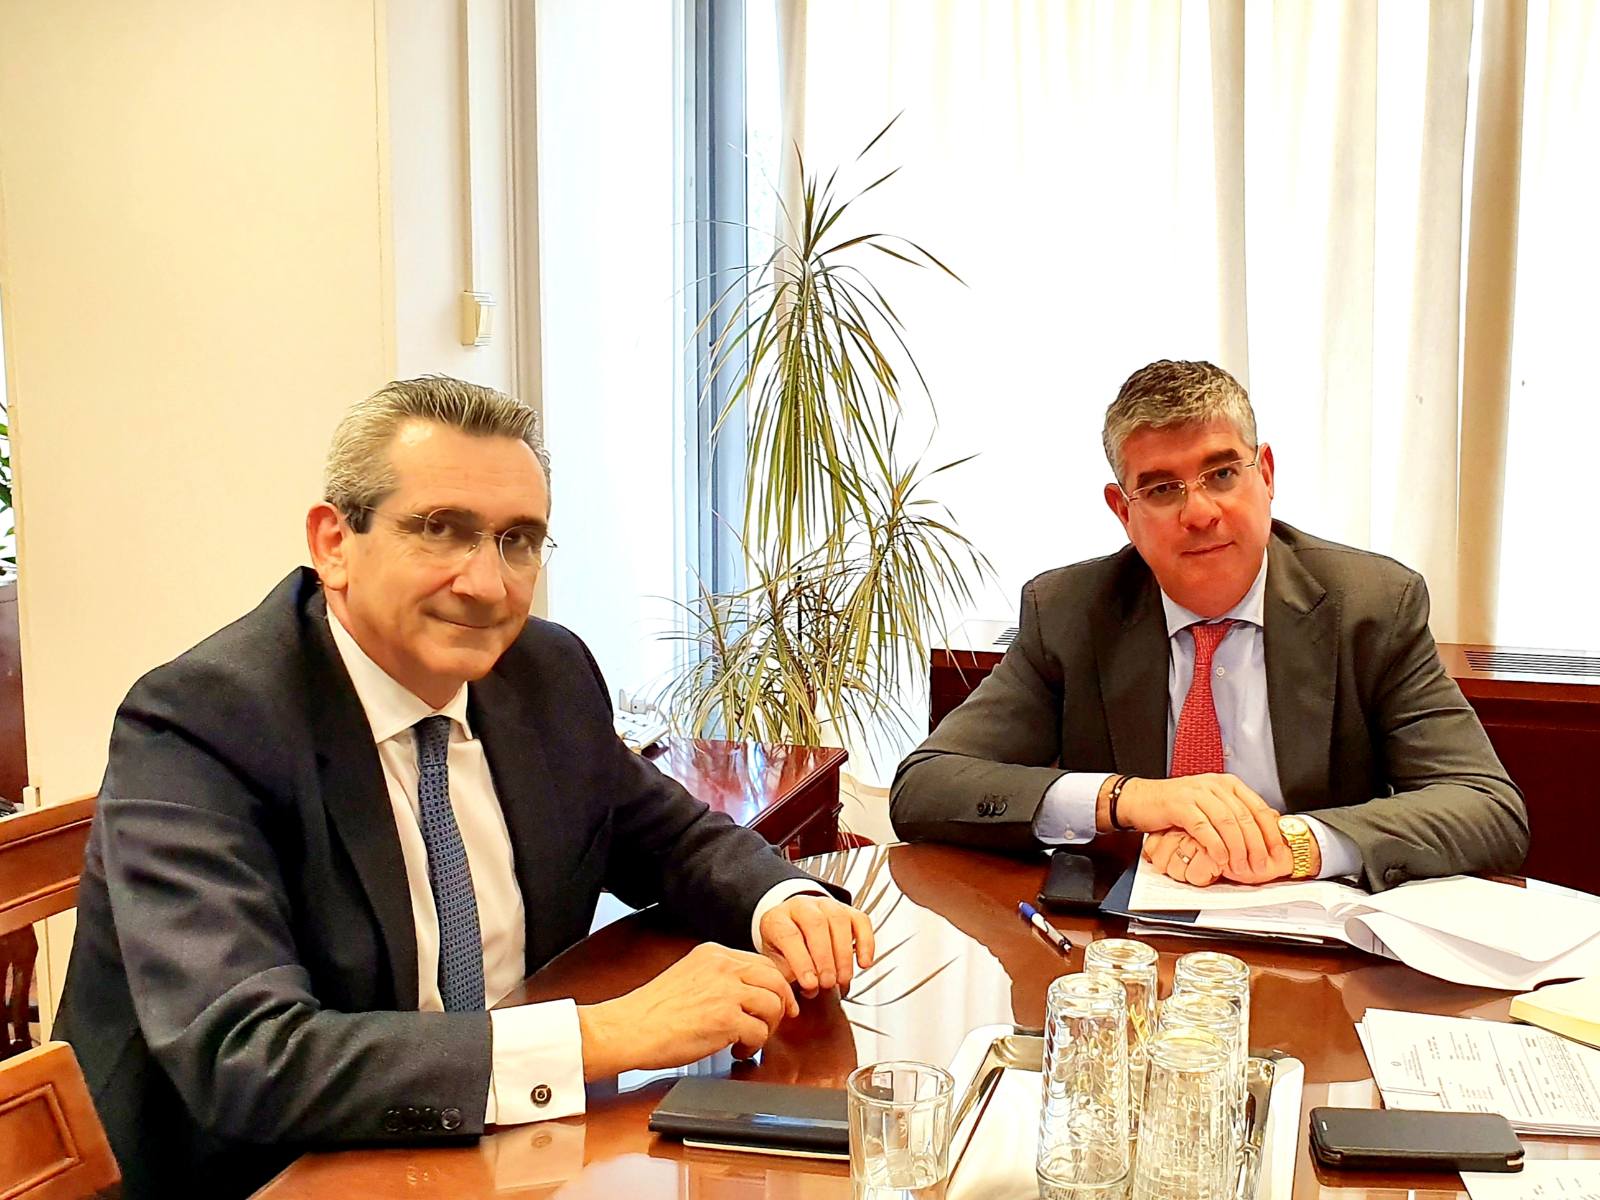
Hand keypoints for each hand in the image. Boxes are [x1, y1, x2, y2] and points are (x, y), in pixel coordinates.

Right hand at [576, 942, 797, 1078]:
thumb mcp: (690, 976)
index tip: (776, 1003)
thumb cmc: (653, 1010)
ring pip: (774, 1005)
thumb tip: (751, 991)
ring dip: (766, 1028)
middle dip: (781, 1006)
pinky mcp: (725, 1020)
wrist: (630, 1028)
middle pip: (776, 981)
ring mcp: (726, 992)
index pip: (763, 963)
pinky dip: (753, 1047)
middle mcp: (724, 968)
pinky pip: (759, 1033)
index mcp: (715, 954)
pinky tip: (736, 1051)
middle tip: (771, 1024)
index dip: (775, 986)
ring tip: (747, 1040)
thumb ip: (719, 977)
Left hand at [759, 893, 875, 997]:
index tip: (810, 985)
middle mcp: (801, 906)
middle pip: (815, 924)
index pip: (788, 935)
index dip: (801, 962)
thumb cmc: (783, 950)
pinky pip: (861, 921)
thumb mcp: (775, 963)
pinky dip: (866, 943)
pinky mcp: (847, 909)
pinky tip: (863, 963)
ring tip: (843, 979)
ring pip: (839, 920)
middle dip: (824, 958)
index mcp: (777, 919)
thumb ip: (788, 976)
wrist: (792, 929)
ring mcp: (825, 905)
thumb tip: (809, 990)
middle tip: (828, 983)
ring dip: (843, 954)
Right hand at [1117, 775, 1287, 879]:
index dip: (1270, 833)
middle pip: (1245, 817)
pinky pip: (1204, 828)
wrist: (1140, 799)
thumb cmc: (1176, 806)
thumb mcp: (1211, 805)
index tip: (1277, 853)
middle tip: (1259, 866)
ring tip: (1240, 867)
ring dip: (1237, 849)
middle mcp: (1214, 785)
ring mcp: (1197, 794)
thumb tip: (1266, 828)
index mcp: (1227, 784)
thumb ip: (1235, 813)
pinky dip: (1215, 846)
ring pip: (1227, 822)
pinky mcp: (1180, 805)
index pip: (1259, 808)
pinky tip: (1219, 859)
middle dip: (1256, 846)